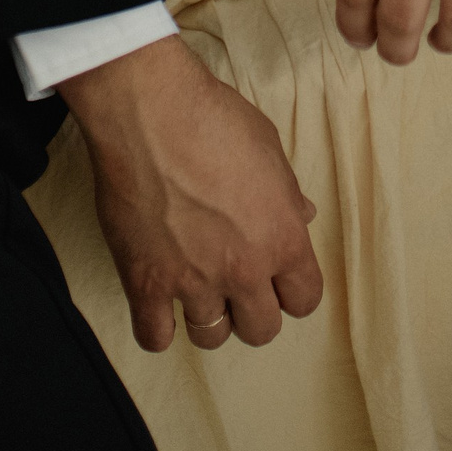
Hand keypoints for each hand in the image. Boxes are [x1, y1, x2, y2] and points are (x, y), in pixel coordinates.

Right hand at [61, 32, 321, 353]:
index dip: (292, 291)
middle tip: (236, 285)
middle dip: (252, 311)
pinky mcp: (146, 283)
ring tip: (196, 289)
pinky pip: (154, 337)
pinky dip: (157, 327)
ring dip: (207, 318)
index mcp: (283, 238)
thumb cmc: (215, 118)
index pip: (305, 299)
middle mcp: (244, 269)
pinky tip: (157, 304)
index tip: (278, 280)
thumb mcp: (270, 147)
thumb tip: (304, 214)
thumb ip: (288, 192)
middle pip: (261, 330)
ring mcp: (193, 281)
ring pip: (211, 338)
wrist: (153, 112)